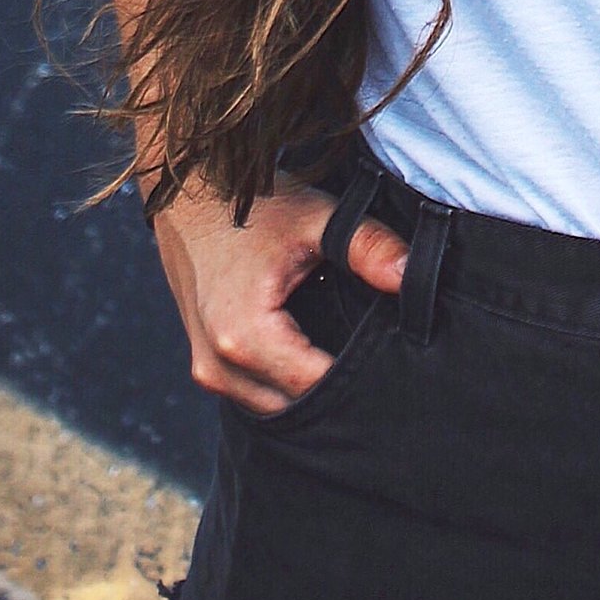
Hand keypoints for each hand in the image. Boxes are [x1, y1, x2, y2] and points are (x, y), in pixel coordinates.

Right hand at [148, 170, 407, 415]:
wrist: (188, 192)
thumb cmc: (253, 204)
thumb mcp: (316, 218)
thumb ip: (368, 247)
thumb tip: (411, 276)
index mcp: (245, 336)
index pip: (318, 387)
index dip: (360, 379)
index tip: (395, 366)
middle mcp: (219, 366)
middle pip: (295, 407)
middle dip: (337, 393)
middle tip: (382, 371)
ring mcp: (207, 369)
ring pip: (273, 407)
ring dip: (307, 393)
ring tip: (350, 362)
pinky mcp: (205, 363)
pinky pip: (253, 393)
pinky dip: (283, 383)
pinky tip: (314, 356)